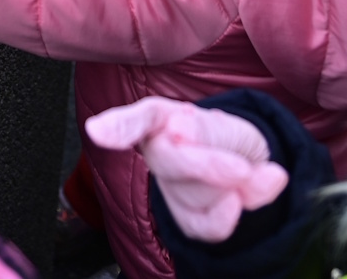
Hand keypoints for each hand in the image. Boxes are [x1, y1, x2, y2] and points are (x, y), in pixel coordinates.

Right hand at [83, 98, 288, 243]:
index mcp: (161, 119)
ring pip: (197, 195)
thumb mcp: (224, 125)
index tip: (97, 131)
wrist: (248, 164)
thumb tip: (178, 130)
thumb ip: (205, 130)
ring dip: (234, 186)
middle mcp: (157, 150)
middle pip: (170, 162)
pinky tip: (244, 196)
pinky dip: (233, 214)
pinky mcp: (185, 218)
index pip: (139, 119)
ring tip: (244, 168)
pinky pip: (207, 226)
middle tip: (242, 169)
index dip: (119, 126)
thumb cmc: (225, 137)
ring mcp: (168, 187)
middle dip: (209, 167)